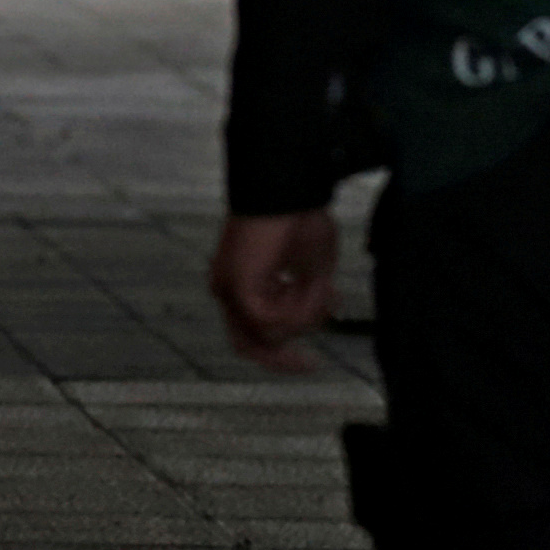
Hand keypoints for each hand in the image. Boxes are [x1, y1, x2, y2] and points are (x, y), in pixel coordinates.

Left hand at [208, 209, 339, 373]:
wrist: (289, 186)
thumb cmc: (298, 216)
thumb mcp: (310, 269)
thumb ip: (306, 301)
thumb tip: (317, 321)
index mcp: (238, 283)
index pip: (249, 334)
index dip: (278, 354)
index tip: (309, 361)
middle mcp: (226, 288)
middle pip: (249, 344)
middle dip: (283, 357)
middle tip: (310, 363)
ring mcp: (228, 288)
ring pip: (269, 333)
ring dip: (306, 315)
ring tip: (324, 287)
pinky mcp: (239, 286)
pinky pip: (272, 319)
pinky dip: (300, 307)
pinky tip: (314, 285)